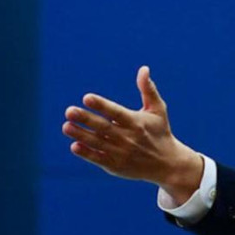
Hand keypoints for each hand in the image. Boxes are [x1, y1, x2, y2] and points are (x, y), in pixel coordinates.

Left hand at [62, 66, 202, 202]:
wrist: (167, 165)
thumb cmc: (160, 132)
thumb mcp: (158, 110)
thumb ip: (148, 90)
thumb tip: (144, 69)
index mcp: (137, 123)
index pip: (116, 112)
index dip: (102, 105)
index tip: (87, 97)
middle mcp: (128, 138)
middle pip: (104, 127)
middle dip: (86, 119)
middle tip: (69, 111)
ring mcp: (121, 153)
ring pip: (98, 143)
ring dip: (81, 135)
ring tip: (66, 126)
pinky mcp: (116, 166)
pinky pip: (99, 159)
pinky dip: (87, 154)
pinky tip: (74, 146)